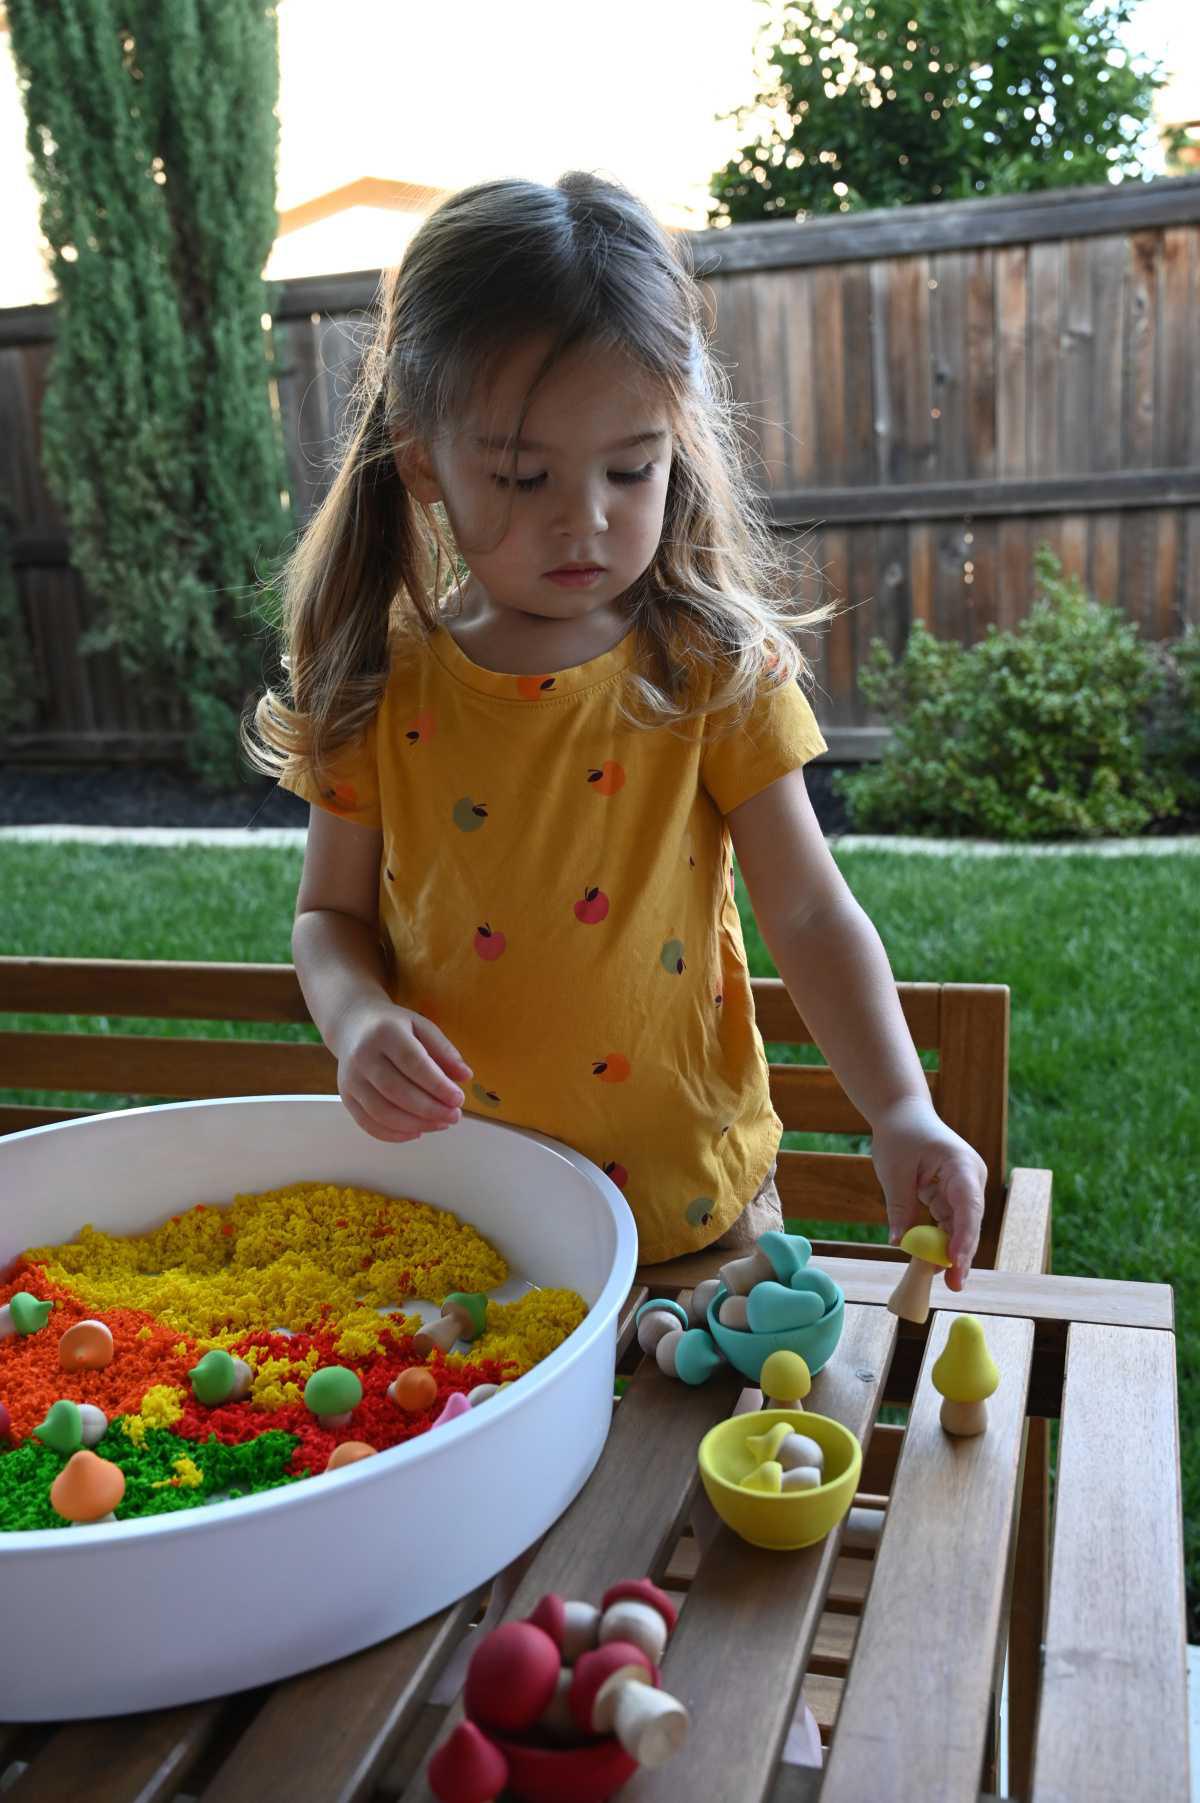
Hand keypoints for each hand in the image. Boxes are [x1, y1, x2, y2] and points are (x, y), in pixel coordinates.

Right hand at [333, 1000, 473, 1143]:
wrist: (353, 1025)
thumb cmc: (394, 1027)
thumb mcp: (422, 1027)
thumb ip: (444, 1050)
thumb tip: (465, 1076)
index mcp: (385, 1033)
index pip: (413, 1063)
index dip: (437, 1085)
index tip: (459, 1099)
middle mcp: (363, 1056)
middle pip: (396, 1091)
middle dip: (429, 1109)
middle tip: (454, 1117)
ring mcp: (351, 1078)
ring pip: (382, 1112)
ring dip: (415, 1124)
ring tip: (440, 1124)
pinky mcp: (346, 1096)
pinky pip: (368, 1123)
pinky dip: (394, 1134)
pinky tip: (417, 1132)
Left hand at [870, 1096, 986, 1288]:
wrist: (903, 1113)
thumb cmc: (899, 1136)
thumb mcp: (894, 1172)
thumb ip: (901, 1208)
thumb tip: (901, 1244)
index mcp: (961, 1165)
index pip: (968, 1207)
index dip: (964, 1238)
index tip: (956, 1264)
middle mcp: (970, 1179)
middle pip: (969, 1223)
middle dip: (961, 1255)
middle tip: (954, 1286)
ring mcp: (965, 1188)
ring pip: (960, 1227)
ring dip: (949, 1252)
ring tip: (938, 1279)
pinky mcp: (954, 1195)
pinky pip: (949, 1223)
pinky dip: (940, 1241)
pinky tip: (931, 1263)